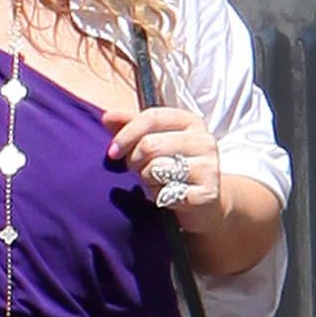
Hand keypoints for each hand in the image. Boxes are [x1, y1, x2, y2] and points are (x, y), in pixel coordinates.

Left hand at [110, 103, 227, 236]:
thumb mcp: (154, 140)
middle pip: (150, 145)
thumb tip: (107, 117)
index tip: (112, 151)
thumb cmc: (173, 165)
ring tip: (153, 180)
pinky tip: (164, 194)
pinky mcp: (207, 193)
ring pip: (156, 169)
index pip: (151, 117)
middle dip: (133, 160)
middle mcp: (203, 140)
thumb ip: (131, 126)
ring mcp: (208, 167)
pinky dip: (158, 196)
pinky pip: (167, 194)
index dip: (126, 134)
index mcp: (190, 121)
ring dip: (146, 179)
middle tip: (134, 168)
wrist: (206, 199)